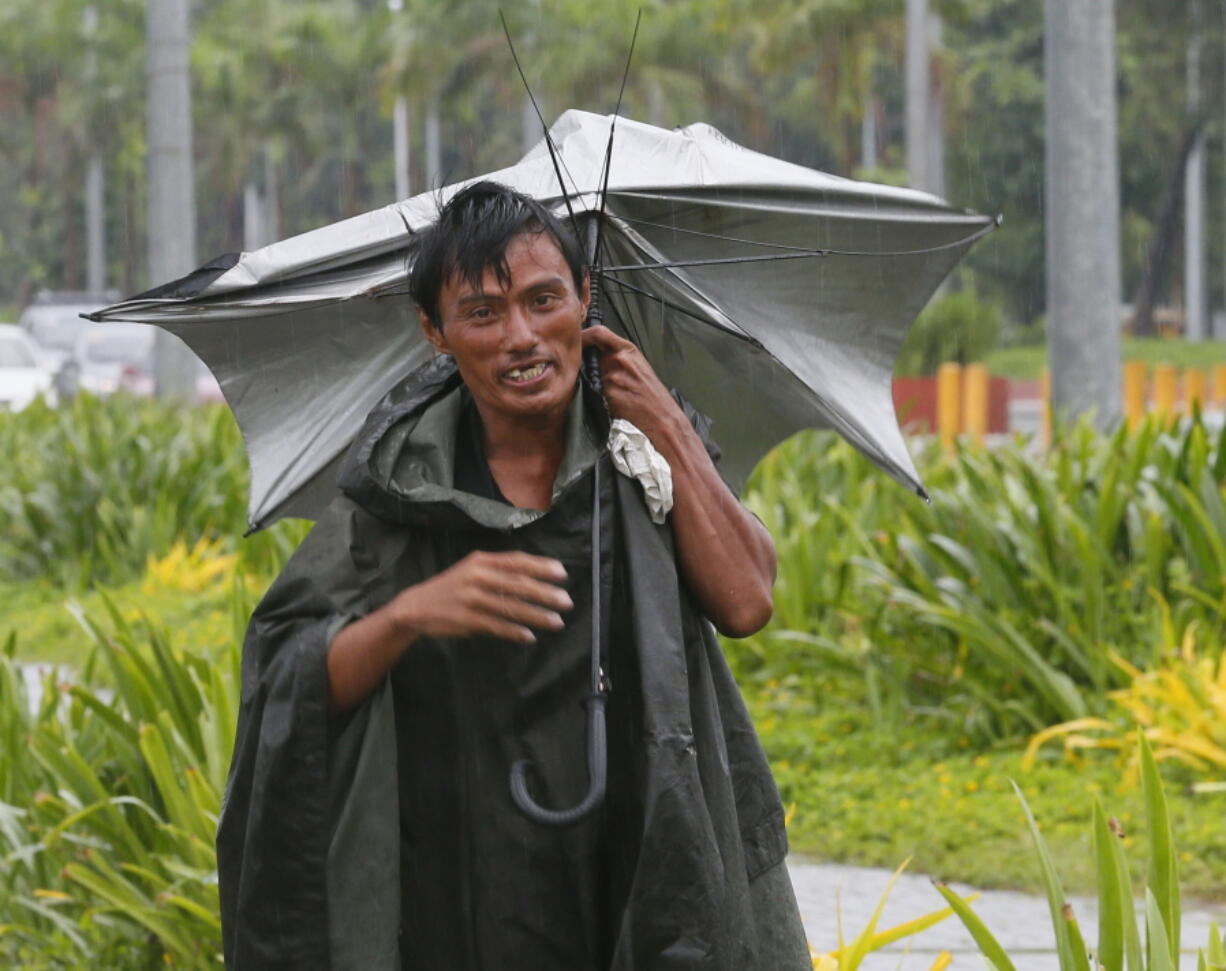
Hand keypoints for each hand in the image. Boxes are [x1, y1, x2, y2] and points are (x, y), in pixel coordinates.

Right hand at [390, 551, 572, 643]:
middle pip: (518, 584)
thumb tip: (535, 576)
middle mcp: (477, 576)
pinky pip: (496, 626)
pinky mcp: (466, 619)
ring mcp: (471, 598)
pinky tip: (529, 637)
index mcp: (481, 561)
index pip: (517, 561)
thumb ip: (499, 571)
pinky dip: (515, 632)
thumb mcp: (472, 570)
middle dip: (545, 593)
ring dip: (536, 615)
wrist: (415, 607)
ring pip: (511, 607)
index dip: (541, 566)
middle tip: (566, 601)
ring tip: (556, 622)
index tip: (562, 574)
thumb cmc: (452, 588)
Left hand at [581, 325, 685, 438]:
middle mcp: (620, 360)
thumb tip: (595, 352)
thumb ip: (617, 356)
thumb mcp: (638, 366)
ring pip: (592, 377)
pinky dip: (602, 398)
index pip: (598, 332)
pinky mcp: (608, 394)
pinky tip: (616, 403)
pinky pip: (596, 393)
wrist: (663, 417)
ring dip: (598, 385)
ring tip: (616, 394)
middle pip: (591, 357)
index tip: (577, 341)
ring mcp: (613, 377)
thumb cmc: (652, 394)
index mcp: (629, 350)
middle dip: (592, 367)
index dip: (584, 336)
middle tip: (601, 378)